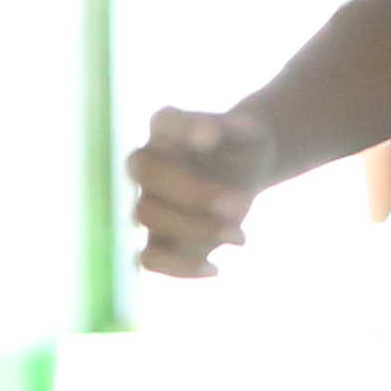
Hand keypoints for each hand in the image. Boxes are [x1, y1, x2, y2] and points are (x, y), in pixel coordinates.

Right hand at [129, 105, 273, 279]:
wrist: (245, 169)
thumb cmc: (242, 145)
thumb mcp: (245, 130)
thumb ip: (225, 125)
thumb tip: (203, 134)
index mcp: (166, 127)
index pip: (161, 121)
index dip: (180, 130)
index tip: (211, 137)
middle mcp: (148, 163)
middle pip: (148, 176)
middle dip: (193, 193)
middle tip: (239, 205)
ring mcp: (148, 200)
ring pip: (144, 216)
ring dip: (193, 228)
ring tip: (240, 236)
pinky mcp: (158, 237)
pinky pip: (148, 259)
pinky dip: (177, 268)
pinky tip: (216, 268)